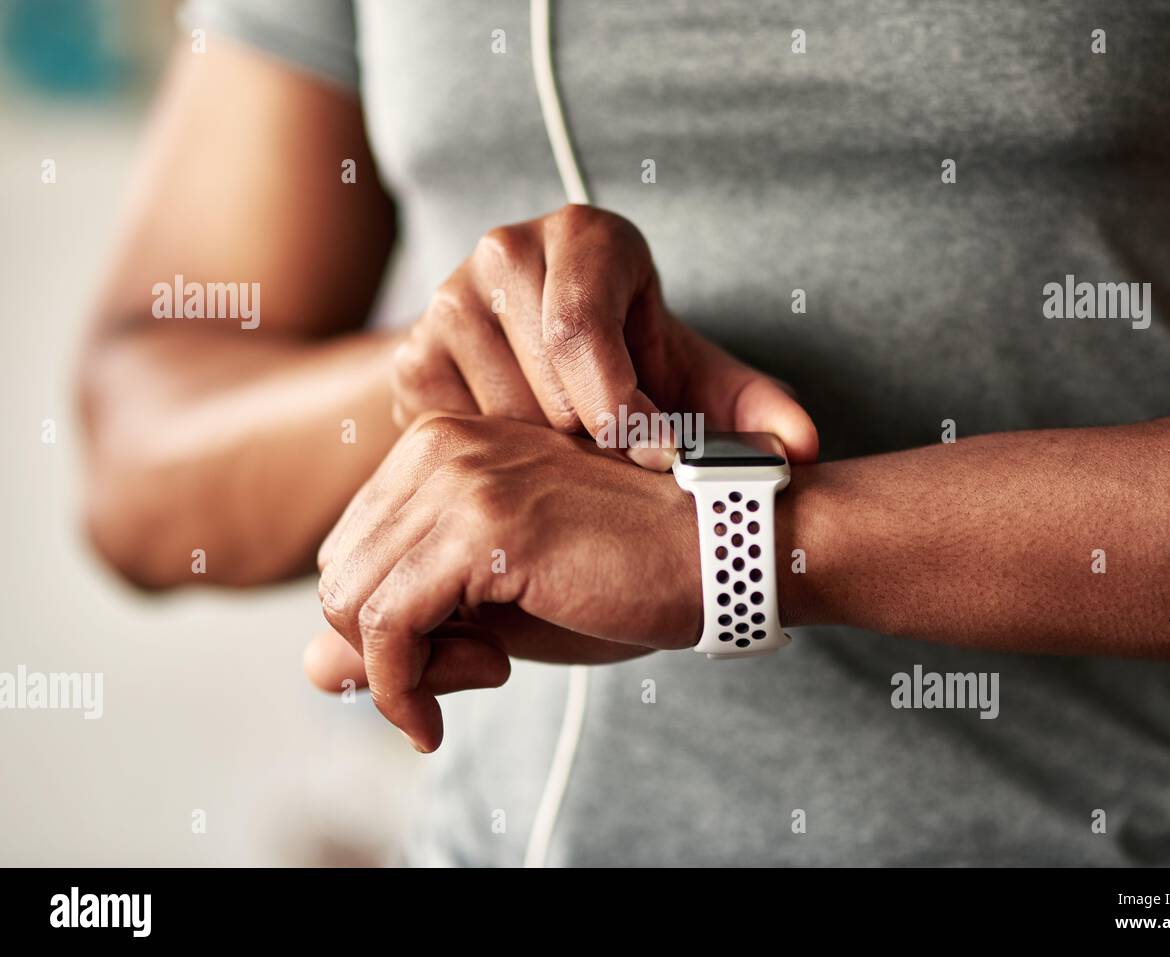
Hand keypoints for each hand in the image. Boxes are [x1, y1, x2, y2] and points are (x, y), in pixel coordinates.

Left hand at [316, 415, 700, 749]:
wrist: (723, 553)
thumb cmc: (622, 578)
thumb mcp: (499, 611)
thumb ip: (404, 630)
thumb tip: (308, 667)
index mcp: (441, 446)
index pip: (352, 551)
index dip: (392, 619)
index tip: (464, 652)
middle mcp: (439, 446)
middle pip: (340, 573)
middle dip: (391, 644)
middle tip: (479, 664)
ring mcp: (461, 479)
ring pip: (350, 600)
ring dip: (404, 667)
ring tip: (489, 668)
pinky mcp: (485, 526)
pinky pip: (387, 626)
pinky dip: (404, 685)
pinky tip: (468, 694)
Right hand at [391, 204, 817, 468]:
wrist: (541, 356)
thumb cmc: (632, 361)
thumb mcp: (694, 376)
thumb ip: (752, 409)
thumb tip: (800, 449)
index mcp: (585, 235)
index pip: (583, 333)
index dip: (624, 413)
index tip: (657, 458)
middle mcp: (504, 249)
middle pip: (546, 389)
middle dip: (592, 446)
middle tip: (616, 457)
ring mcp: (444, 299)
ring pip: (500, 425)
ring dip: (547, 462)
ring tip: (574, 450)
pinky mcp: (410, 356)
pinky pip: (458, 440)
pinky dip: (500, 465)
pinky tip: (528, 454)